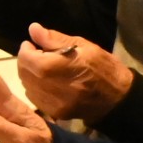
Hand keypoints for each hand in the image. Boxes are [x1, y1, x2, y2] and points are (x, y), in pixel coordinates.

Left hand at [16, 23, 131, 120]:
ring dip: (31, 76)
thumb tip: (33, 29)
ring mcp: (52, 103)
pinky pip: (35, 99)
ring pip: (27, 86)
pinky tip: (49, 83)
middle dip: (27, 62)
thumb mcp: (83, 46)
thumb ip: (54, 39)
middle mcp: (49, 87)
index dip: (26, 49)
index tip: (33, 45)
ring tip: (46, 70)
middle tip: (39, 56)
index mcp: (55, 68)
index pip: (25, 58)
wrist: (119, 99)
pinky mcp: (55, 113)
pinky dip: (37, 89)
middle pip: (23, 72)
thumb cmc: (103, 67)